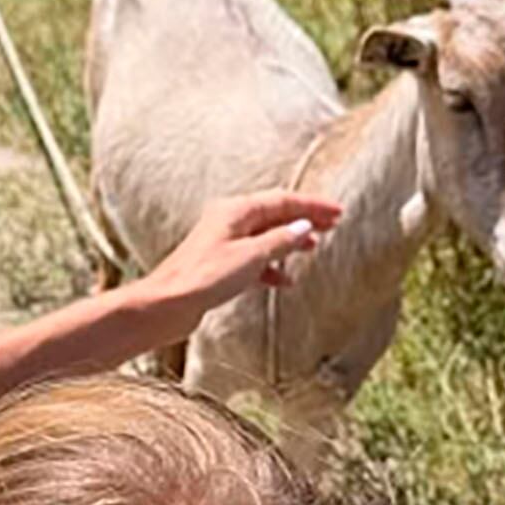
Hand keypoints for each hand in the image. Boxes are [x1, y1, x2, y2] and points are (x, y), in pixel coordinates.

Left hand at [134, 193, 341, 340]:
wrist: (168, 303)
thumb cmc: (204, 277)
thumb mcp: (250, 256)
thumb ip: (280, 241)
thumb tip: (303, 227)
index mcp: (236, 210)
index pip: (283, 200)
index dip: (312, 206)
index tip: (336, 212)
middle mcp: (229, 222)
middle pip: (275, 215)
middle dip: (304, 219)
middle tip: (331, 225)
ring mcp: (223, 243)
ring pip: (265, 236)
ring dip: (290, 241)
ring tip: (313, 247)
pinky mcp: (220, 266)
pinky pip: (253, 260)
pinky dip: (271, 266)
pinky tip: (284, 279)